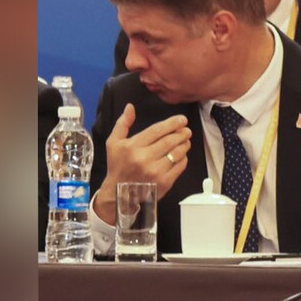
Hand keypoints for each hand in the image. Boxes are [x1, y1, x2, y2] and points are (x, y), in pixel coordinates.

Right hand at [93, 104, 190, 223]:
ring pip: (177, 153)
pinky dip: (183, 159)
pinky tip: (182, 155)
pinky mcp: (164, 182)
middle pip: (170, 141)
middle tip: (187, 130)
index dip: (172, 123)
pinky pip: (180, 166)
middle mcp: (144, 158)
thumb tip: (130, 107)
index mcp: (132, 147)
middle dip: (181, 133)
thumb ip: (122, 124)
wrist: (119, 194)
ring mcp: (155, 171)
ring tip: (186, 141)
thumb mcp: (113, 143)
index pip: (157, 130)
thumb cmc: (118, 165)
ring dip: (184, 145)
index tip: (182, 119)